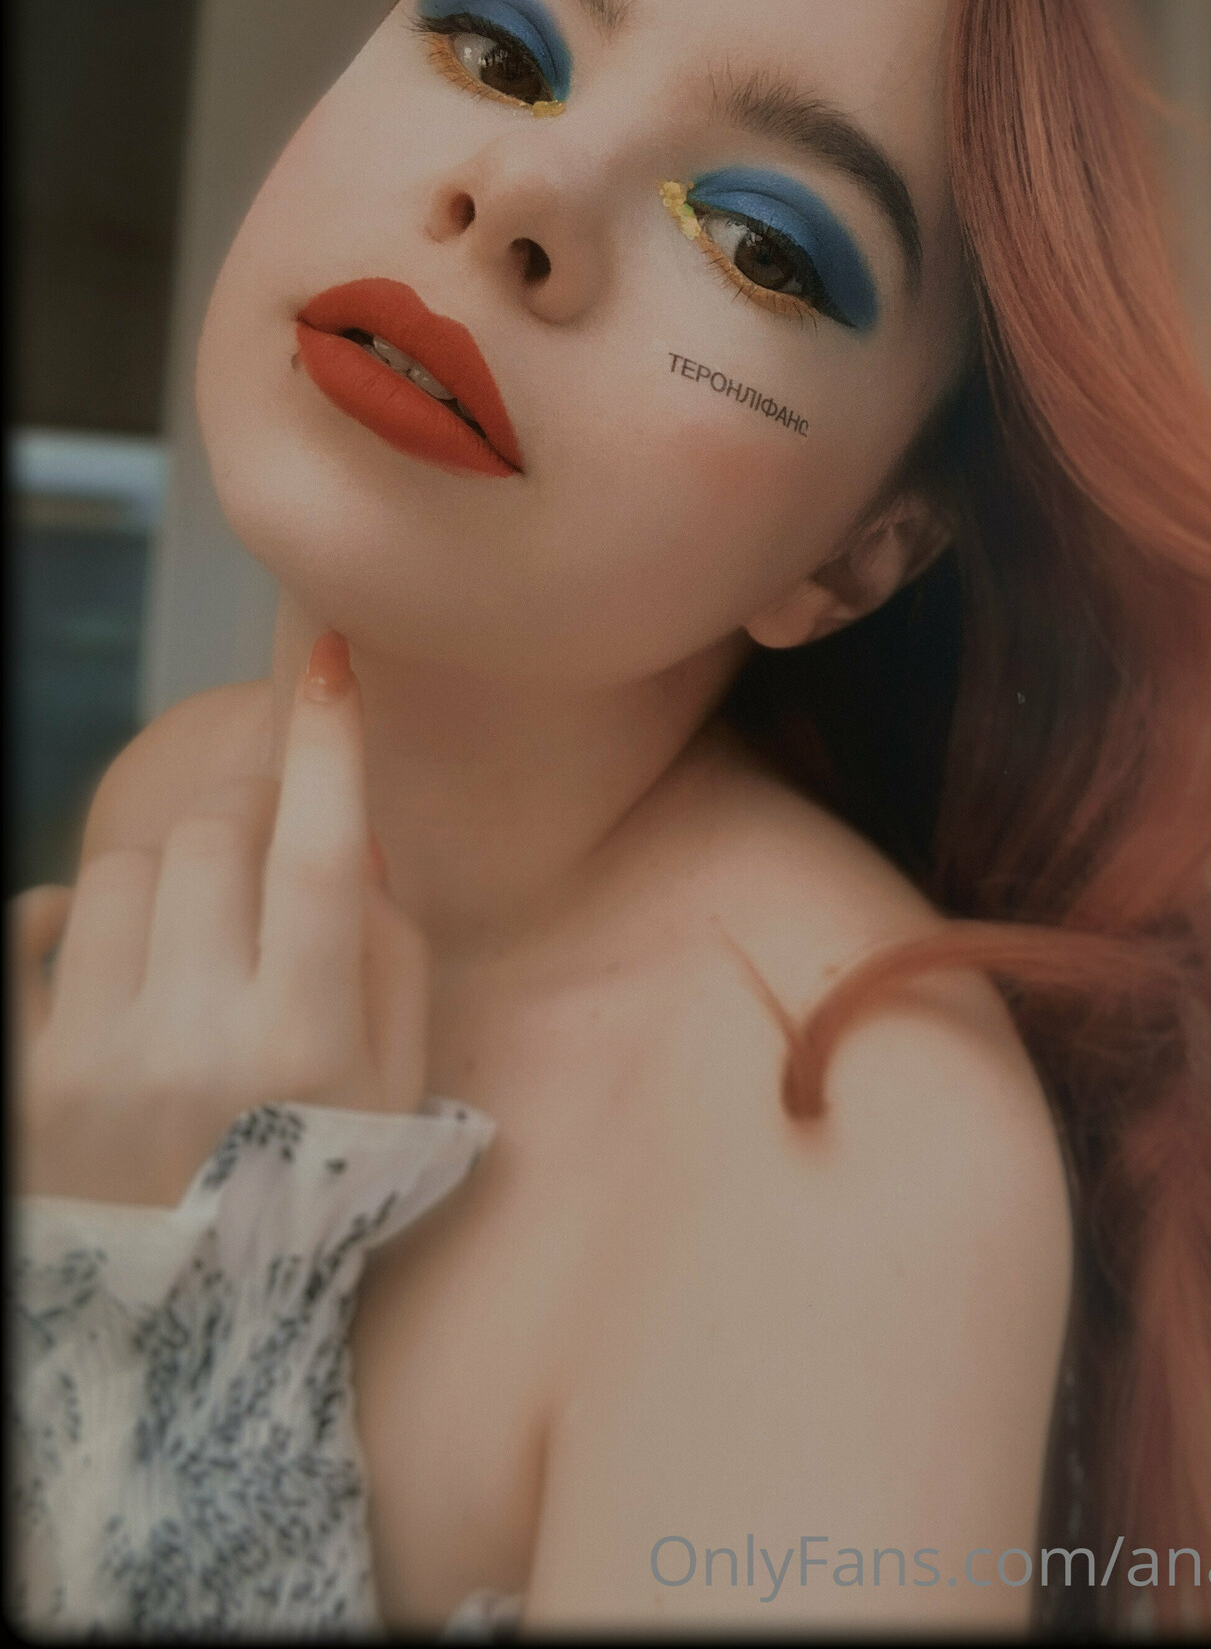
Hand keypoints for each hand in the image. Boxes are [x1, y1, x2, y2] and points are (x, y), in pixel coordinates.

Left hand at [10, 633, 430, 1206]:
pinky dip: (62, 915)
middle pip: (211, 837)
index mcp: (307, 1043)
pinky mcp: (22, 1082)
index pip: (319, 853)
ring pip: (118, 868)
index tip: (334, 662)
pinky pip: (30, 925)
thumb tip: (346, 837)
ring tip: (188, 941)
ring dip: (165, 878)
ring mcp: (97, 1061)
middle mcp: (197, 1041)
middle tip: (262, 868)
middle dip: (247, 826)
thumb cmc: (316, 1188)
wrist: (191, 1328)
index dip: (330, 744)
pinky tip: (95, 945)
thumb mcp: (394, 1083)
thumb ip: (388, 952)